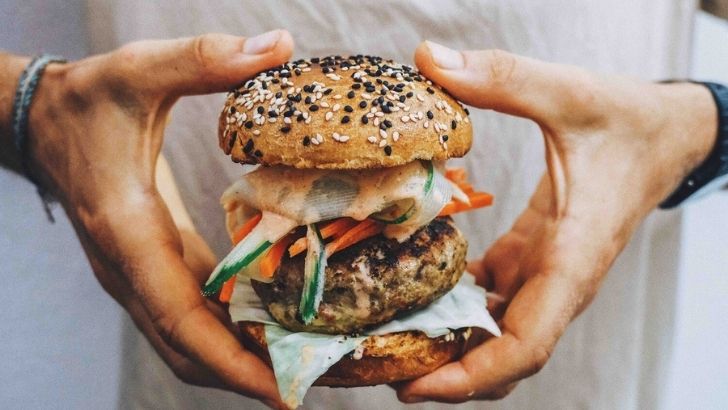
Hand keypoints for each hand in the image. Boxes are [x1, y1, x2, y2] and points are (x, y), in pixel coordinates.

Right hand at [25, 31, 293, 406]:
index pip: (178, 318)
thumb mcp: (142, 72)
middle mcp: (130, 268)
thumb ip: (205, 59)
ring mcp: (138, 274)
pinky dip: (228, 332)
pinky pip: (190, 315)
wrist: (45, 121)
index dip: (230, 361)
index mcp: (128, 232)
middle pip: (187, 349)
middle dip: (246, 376)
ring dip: (240, 361)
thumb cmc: (89, 101)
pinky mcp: (152, 266)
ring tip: (303, 366)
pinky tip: (271, 325)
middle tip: (312, 384)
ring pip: (187, 341)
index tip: (281, 392)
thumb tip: (279, 45)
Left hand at [397, 42, 717, 401]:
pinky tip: (409, 290)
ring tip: (379, 339)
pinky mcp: (534, 259)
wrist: (665, 134)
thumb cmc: (628, 121)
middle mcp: (559, 280)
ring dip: (444, 342)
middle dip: (445, 373)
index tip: (418, 389)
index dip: (473, 375)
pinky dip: (452, 304)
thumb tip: (429, 57)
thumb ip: (504, 77)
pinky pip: (491, 298)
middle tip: (375, 370)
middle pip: (502, 354)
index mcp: (572, 258)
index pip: (527, 344)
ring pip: (494, 331)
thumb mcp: (569, 93)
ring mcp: (546, 274)